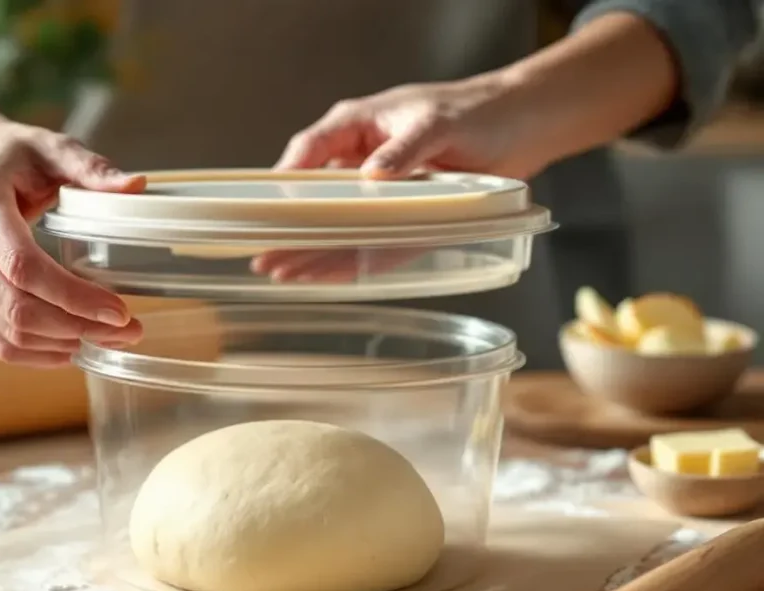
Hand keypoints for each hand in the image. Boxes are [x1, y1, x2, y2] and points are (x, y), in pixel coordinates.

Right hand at [0, 119, 145, 366]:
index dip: (73, 296)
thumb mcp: (51, 147)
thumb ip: (91, 168)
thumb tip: (138, 186)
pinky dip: (40, 353)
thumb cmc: (10, 156)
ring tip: (110, 338)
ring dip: (64, 344)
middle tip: (128, 330)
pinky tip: (74, 347)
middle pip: (17, 308)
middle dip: (78, 326)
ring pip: (9, 332)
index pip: (24, 267)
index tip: (119, 310)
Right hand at [265, 75, 544, 281]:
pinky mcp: (404, 220)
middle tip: (266, 256)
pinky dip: (348, 262)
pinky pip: (370, 245)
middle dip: (291, 228)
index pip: (310, 150)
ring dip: (312, 251)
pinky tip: (322, 278)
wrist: (524, 127)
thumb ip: (405, 148)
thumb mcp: (438, 122)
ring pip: (338, 227)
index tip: (272, 207)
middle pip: (315, 198)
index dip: (287, 180)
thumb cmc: (477, 112)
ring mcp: (381, 195)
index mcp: (359, 126)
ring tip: (283, 275)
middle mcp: (362, 162)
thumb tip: (373, 175)